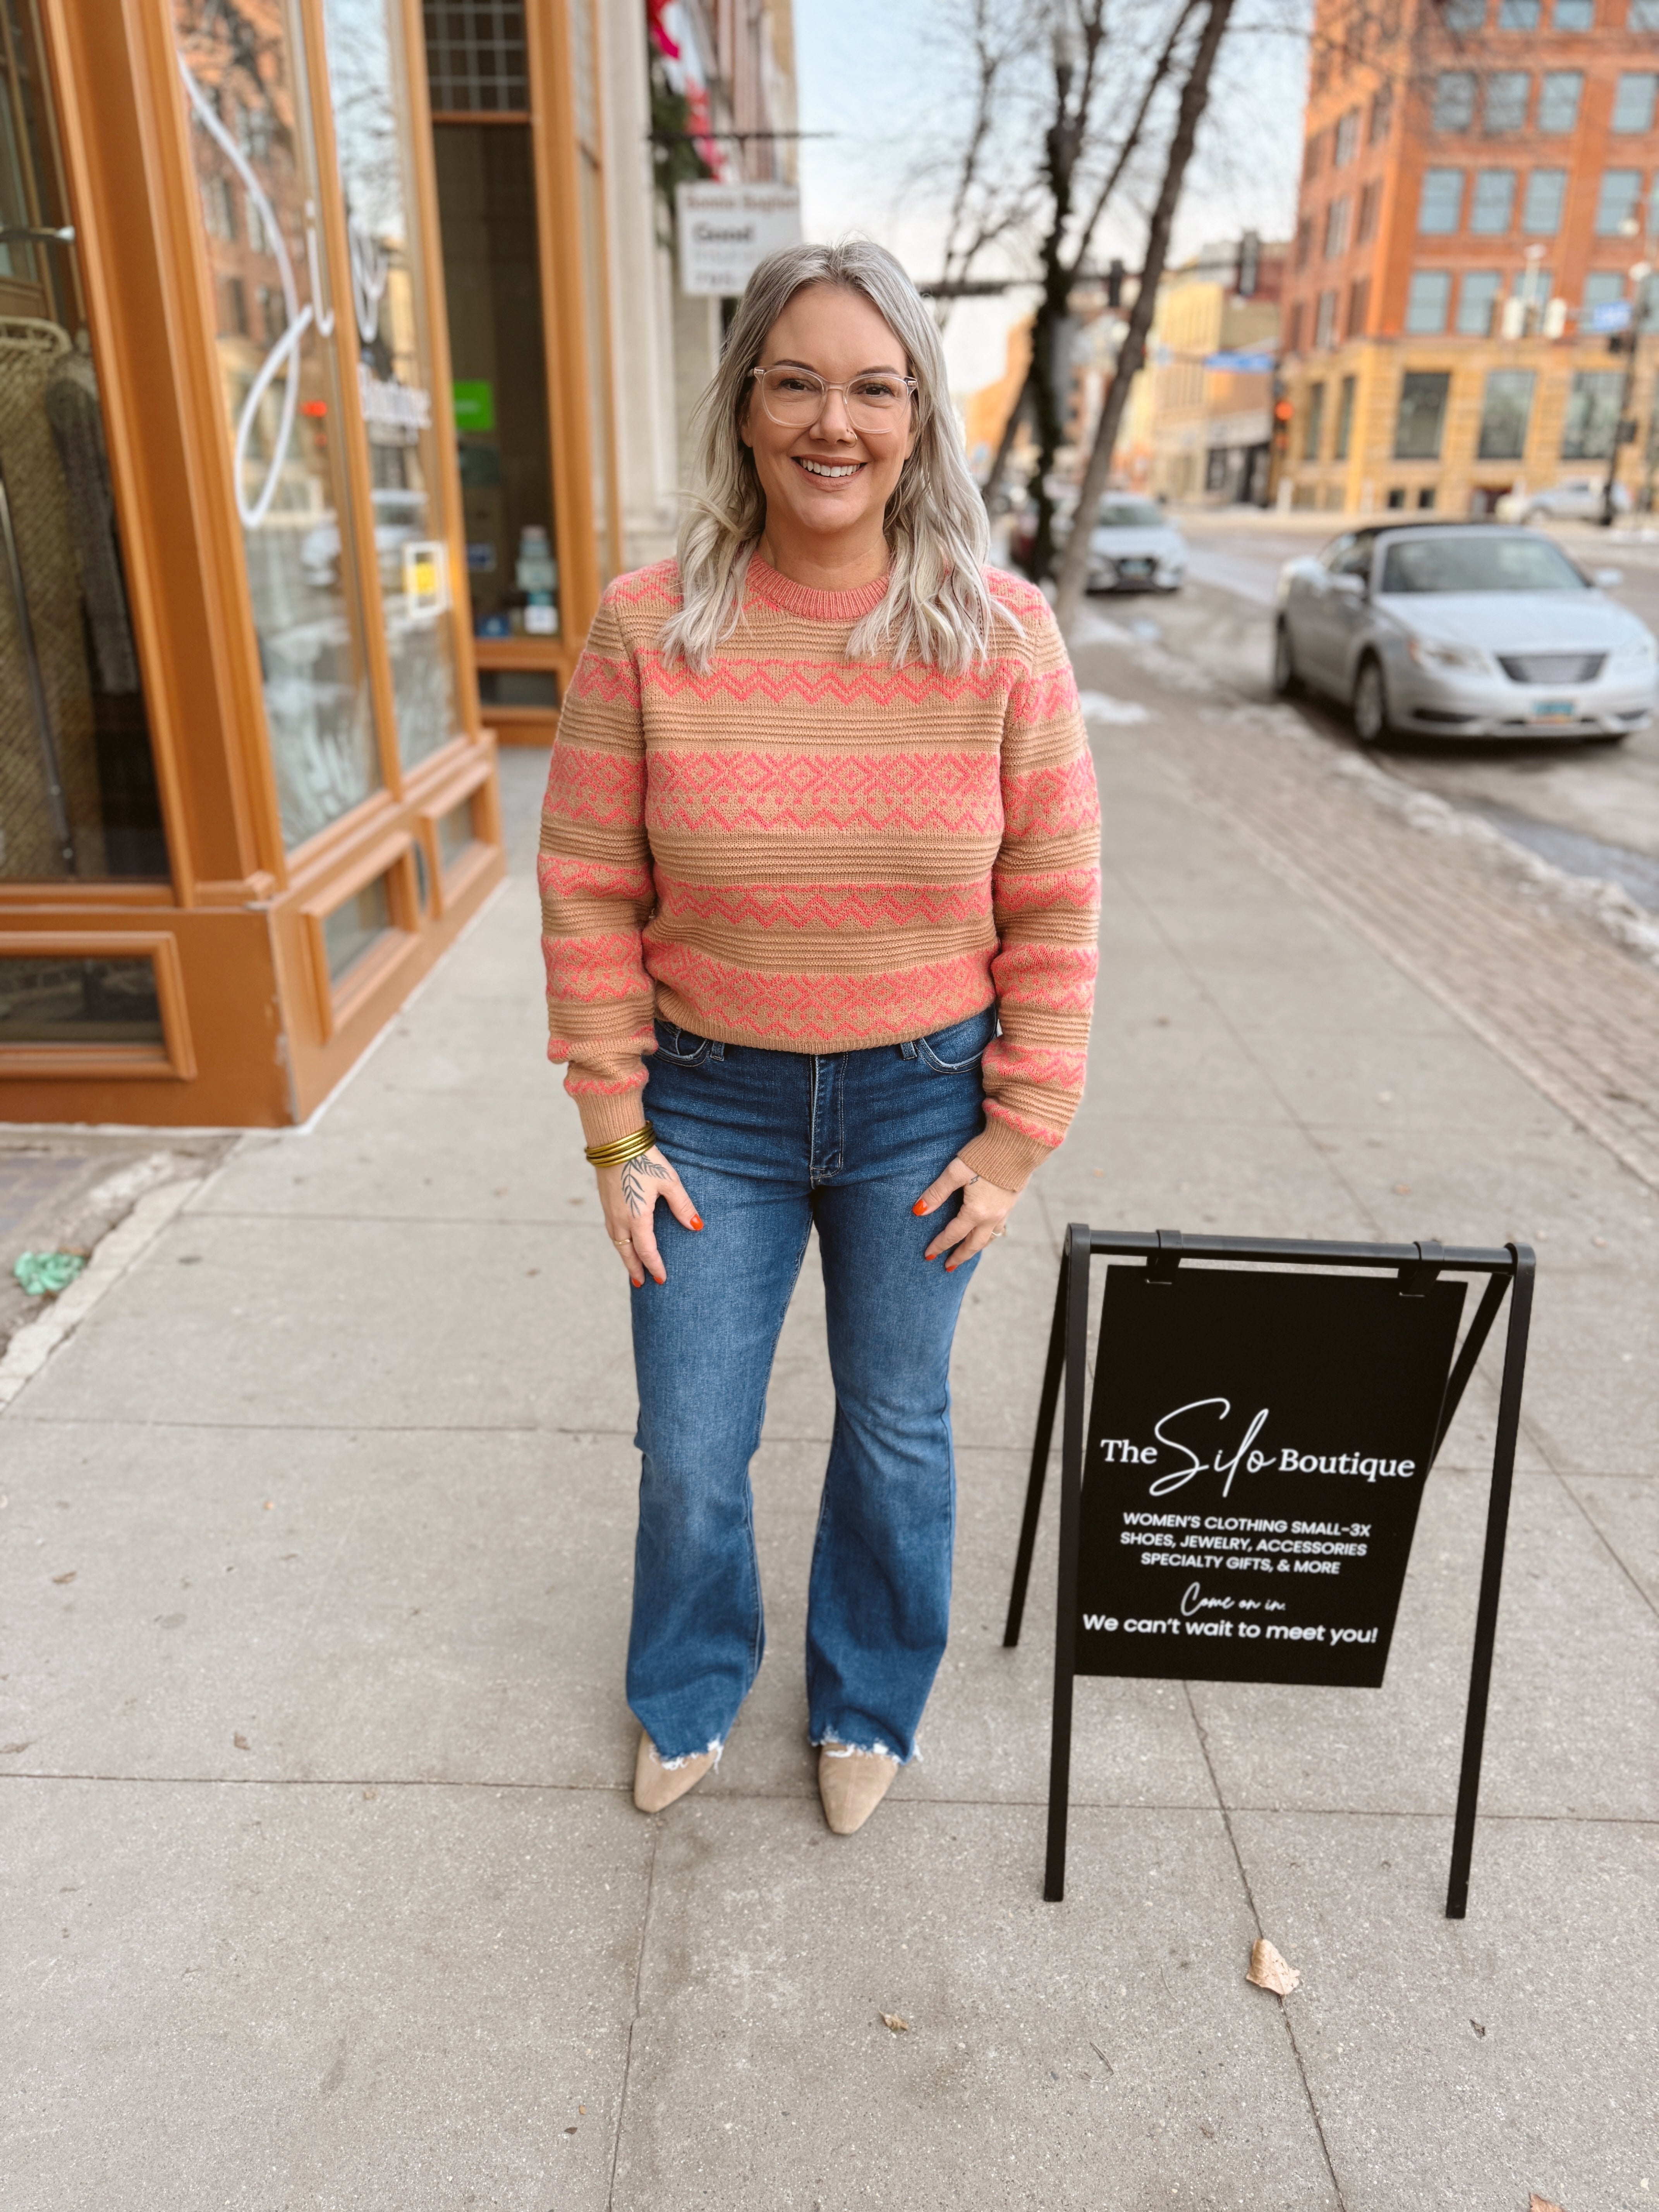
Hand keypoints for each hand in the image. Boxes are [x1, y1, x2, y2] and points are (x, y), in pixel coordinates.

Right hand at [596, 1145, 700, 1285]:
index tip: (661, 1279)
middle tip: (641, 1284)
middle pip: (627, 1252)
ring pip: (617, 1242)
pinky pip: (611, 1230)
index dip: (654, 1266)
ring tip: (632, 1266)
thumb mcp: (669, 1182)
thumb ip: (682, 1206)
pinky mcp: (605, 1202)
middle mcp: (620, 1219)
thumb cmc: (644, 1159)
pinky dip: (618, 1242)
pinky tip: (623, 1240)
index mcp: (637, 1218)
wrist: (615, 1141)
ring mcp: (609, 1211)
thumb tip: (696, 1226)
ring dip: (625, 1256)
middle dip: (635, 1269)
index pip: (647, 1251)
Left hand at [912, 1157, 1015, 1271]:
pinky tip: (984, 1232)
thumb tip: (919, 1211)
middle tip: (948, 1267)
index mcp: (977, 1211)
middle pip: (974, 1244)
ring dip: (975, 1248)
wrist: (1018, 1143)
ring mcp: (1005, 1211)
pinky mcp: (1011, 1202)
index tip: (928, 1255)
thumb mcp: (956, 1172)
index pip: (953, 1235)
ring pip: (989, 1238)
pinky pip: (998, 1227)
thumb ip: (937, 1192)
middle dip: (960, 1256)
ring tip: (966, 1253)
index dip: (939, 1245)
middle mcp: (992, 1216)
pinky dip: (988, 1235)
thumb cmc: (984, 1155)